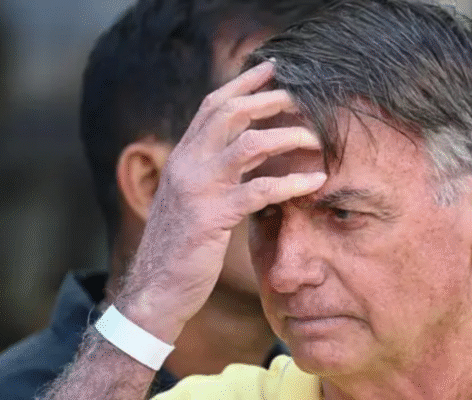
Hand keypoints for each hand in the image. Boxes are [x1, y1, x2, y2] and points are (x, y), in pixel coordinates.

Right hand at [116, 61, 326, 341]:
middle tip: (301, 95)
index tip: (271, 67)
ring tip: (315, 137)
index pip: (212, 106)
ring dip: (287, 136)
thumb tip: (248, 154)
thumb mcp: (192, 199)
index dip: (242, 83)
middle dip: (269, 99)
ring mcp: (197, 189)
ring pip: (248, 145)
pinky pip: (258, 191)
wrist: (155, 287)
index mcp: (183, 157)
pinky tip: (316, 182)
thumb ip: (213, 172)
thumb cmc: (181, 244)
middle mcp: (187, 164)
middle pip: (230, 113)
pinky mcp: (211, 217)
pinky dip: (291, 183)